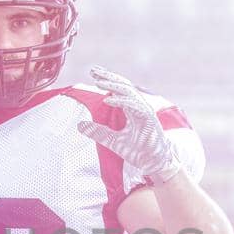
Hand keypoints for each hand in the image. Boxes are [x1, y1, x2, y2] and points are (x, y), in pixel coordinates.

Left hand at [75, 66, 182, 183]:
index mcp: (132, 108)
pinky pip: (134, 106)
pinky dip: (121, 102)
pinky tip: (108, 100)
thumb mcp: (112, 141)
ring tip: (98, 82)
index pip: (119, 90)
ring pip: (129, 93)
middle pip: (123, 86)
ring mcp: (145, 111)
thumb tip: (79, 126)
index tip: (93, 74)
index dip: (107, 81)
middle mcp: (139, 106)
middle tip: (93, 70)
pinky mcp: (148, 119)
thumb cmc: (138, 151)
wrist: (154, 163)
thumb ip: (98, 132)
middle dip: (108, 77)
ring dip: (113, 86)